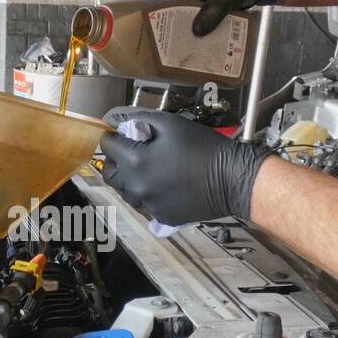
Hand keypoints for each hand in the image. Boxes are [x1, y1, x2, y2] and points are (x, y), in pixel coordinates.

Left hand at [99, 112, 271, 225]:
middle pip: (110, 173)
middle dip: (115, 160)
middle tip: (129, 152)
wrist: (231, 179)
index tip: (120, 135)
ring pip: (125, 191)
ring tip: (147, 169)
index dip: (113, 137)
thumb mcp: (171, 124)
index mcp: (135, 161)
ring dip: (129, 179)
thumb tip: (121, 124)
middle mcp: (137, 186)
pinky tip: (163, 184)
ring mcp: (148, 205)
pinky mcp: (161, 216)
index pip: (107, 146)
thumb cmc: (204, 147)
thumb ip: (140, 120)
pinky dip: (147, 194)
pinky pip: (144, 204)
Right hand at [136, 0, 291, 35]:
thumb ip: (210, 14)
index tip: (136, 17)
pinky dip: (185, 21)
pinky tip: (188, 36)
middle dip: (154, 15)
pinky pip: (186, 9)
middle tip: (152, 34)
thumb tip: (195, 32)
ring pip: (172, 5)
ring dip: (171, 21)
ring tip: (169, 40)